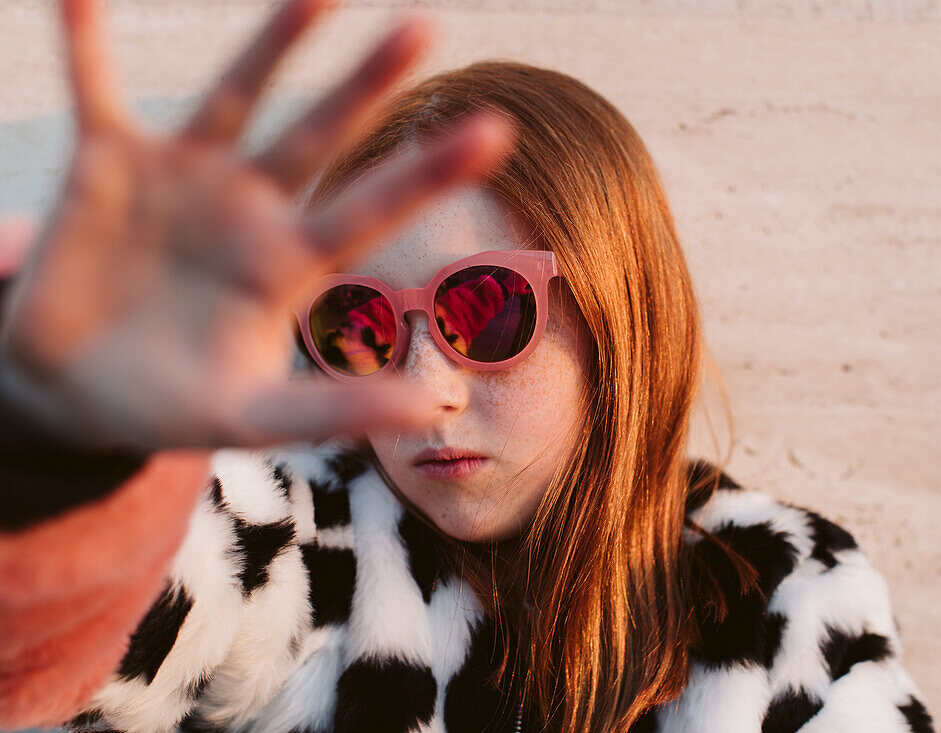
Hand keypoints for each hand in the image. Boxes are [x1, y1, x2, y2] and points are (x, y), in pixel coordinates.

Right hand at [0, 0, 512, 452]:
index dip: (429, 172)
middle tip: (425, 27)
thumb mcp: (258, 418)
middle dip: (367, 84)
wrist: (79, 390)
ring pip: (238, 96)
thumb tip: (442, 408)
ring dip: (273, 42)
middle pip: (320, 135)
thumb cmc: (174, 406)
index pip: (373, 210)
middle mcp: (250, 206)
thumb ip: (341, 412)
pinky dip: (86, 44)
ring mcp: (183, 177)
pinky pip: (94, 89)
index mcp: (290, 263)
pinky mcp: (105, 163)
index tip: (497, 131)